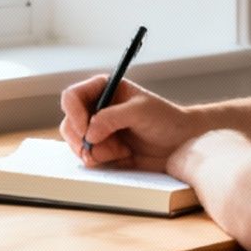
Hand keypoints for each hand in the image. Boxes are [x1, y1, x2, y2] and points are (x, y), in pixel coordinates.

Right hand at [58, 76, 198, 172]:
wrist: (181, 144)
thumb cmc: (166, 119)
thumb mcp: (140, 111)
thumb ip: (112, 117)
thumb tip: (89, 132)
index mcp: (104, 90)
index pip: (72, 97)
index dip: (74, 113)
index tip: (85, 130)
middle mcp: (96, 109)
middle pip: (69, 123)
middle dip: (83, 139)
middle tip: (101, 146)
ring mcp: (98, 131)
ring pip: (76, 144)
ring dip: (95, 151)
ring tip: (121, 150)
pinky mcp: (103, 150)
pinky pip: (88, 158)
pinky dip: (102, 161)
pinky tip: (123, 156)